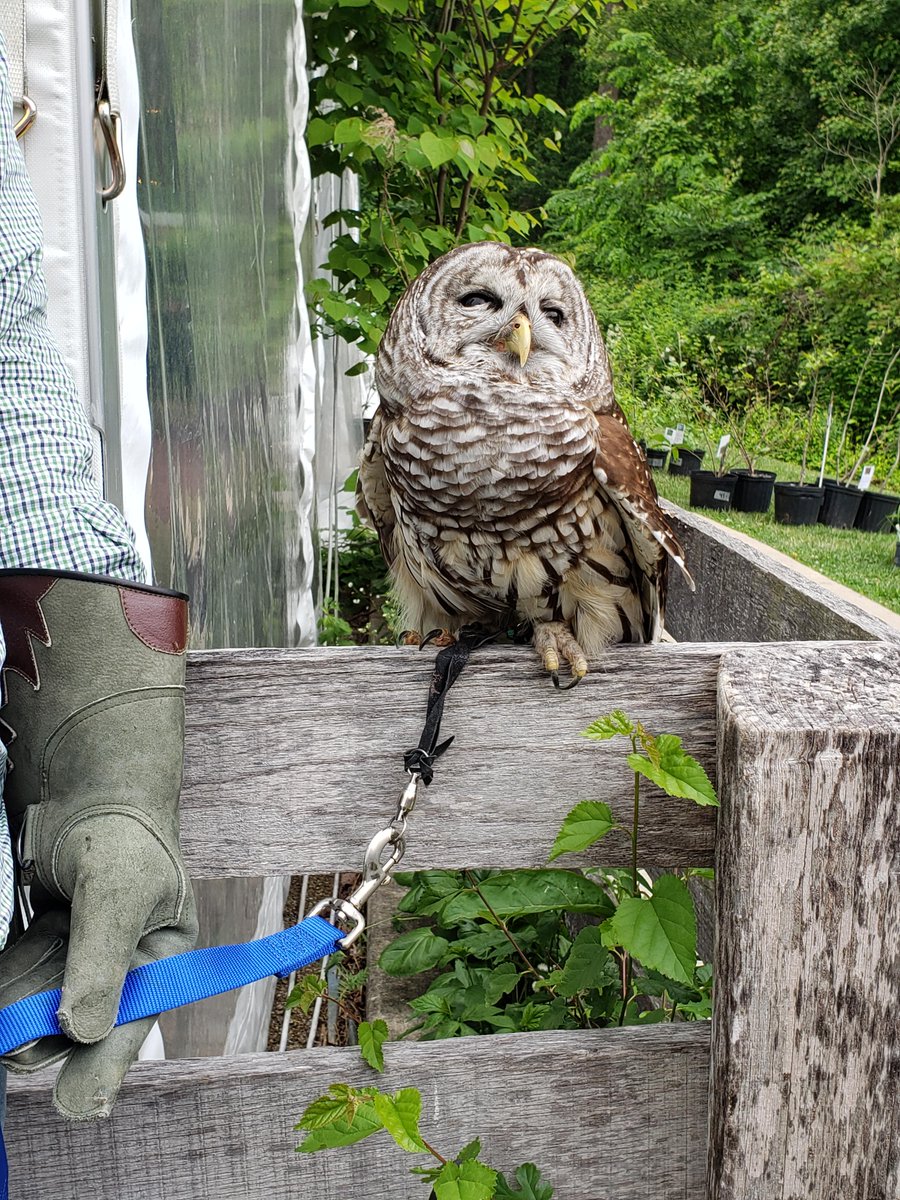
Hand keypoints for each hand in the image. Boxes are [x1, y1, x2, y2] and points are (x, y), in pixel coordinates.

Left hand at [0, 812, 196, 1118]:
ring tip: (5, 998)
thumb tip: (82, 1029)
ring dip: (14, 1007)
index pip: (130, 1025)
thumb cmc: (121, 833)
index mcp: (158, 961)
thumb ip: (101, 960)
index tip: (70, 1106)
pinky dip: (4, 983)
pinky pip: (18, 980)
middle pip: (76, 1025)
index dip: (99, 1068)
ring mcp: (78, 958)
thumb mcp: (118, 892)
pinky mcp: (45, 945)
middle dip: (40, 1028)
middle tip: (10, 1035)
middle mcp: (120, 968)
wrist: (87, 785)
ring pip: (39, 1007)